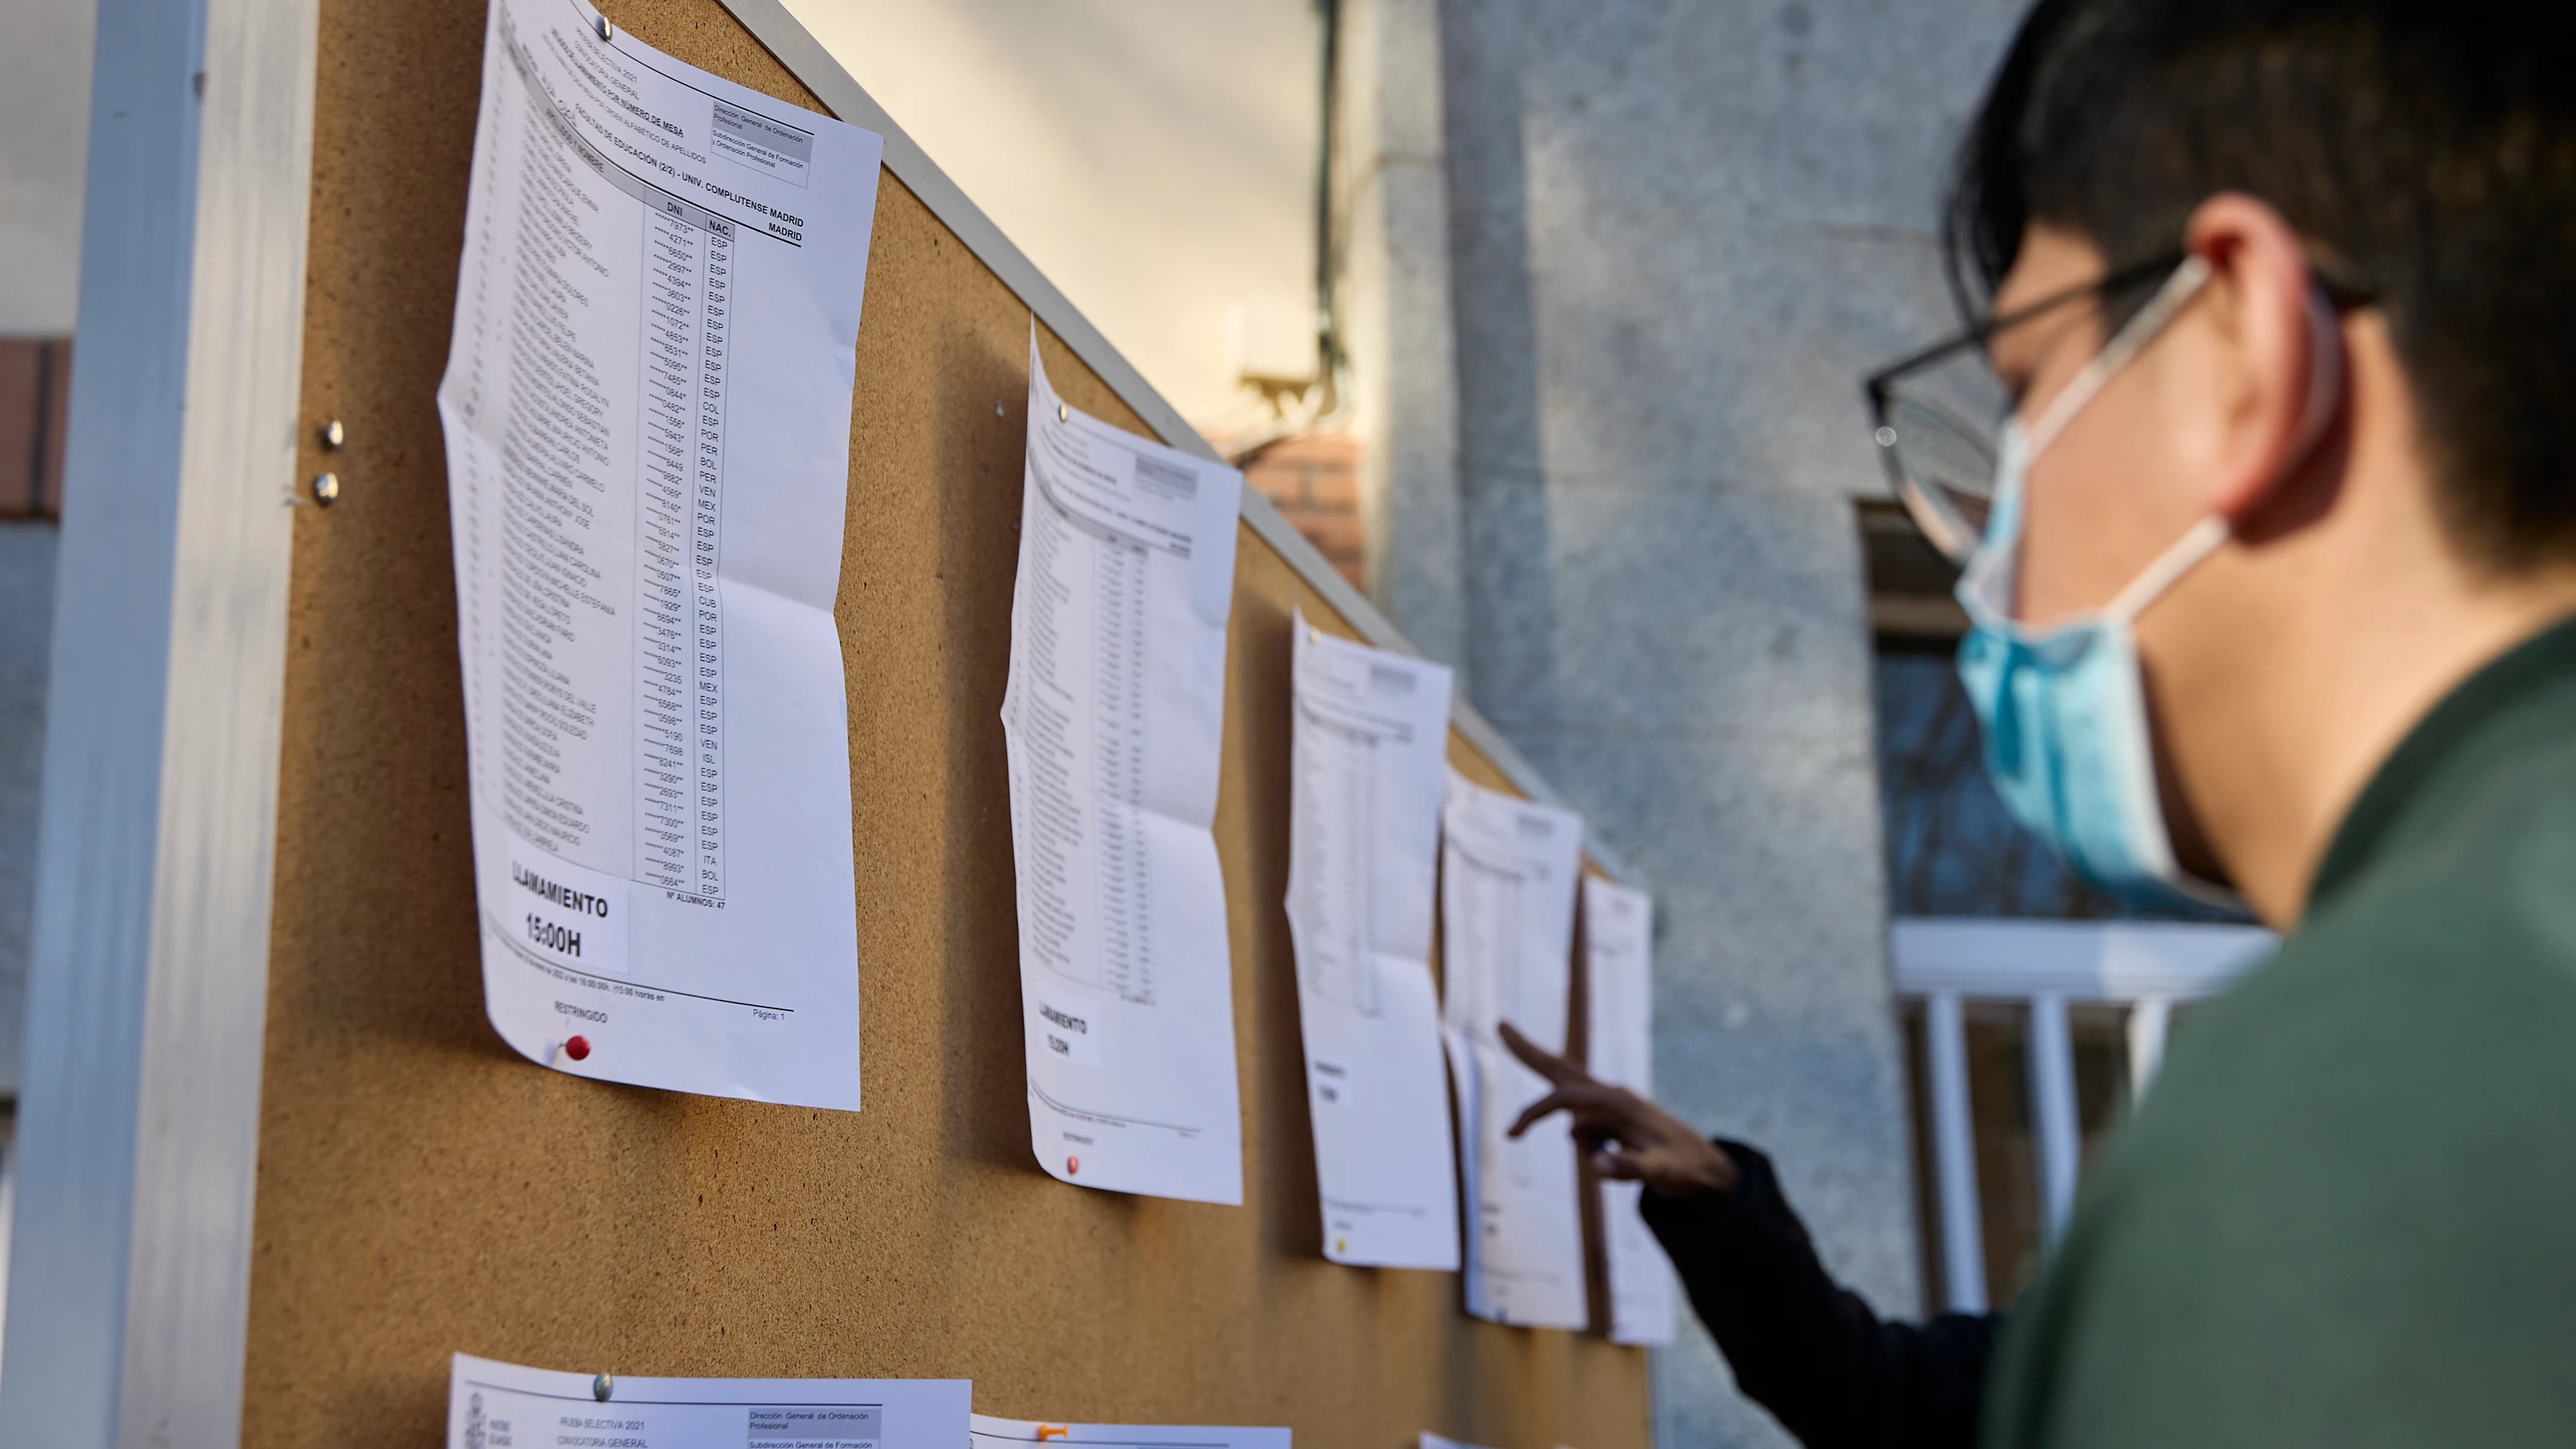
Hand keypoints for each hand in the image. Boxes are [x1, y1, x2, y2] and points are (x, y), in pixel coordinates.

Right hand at [1498, 1020, 1738, 1200]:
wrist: (1706, 1169)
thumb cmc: (1683, 1168)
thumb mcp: (1659, 1173)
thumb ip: (1627, 1168)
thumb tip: (1595, 1167)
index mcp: (1617, 1102)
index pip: (1562, 1100)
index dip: (1533, 1114)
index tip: (1511, 1135)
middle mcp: (1611, 1094)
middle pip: (1559, 1068)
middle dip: (1528, 1051)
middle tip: (1500, 1025)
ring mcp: (1611, 1103)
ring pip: (1569, 1100)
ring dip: (1580, 1139)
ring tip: (1616, 1162)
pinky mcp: (1613, 1115)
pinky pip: (1585, 1130)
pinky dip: (1590, 1145)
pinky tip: (1617, 1159)